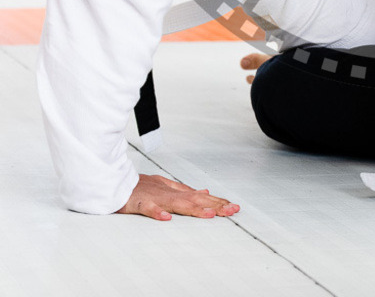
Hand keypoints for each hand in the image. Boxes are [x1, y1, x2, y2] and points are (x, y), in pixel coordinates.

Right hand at [117, 173, 239, 220]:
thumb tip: (204, 191)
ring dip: (194, 209)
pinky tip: (166, 218)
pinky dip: (157, 212)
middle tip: (232, 210)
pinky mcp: (139, 202)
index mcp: (175, 191)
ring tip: (210, 215)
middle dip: (214, 205)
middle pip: (195, 199)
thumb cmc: (140, 187)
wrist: (116, 181)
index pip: (200, 197)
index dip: (217, 202)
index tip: (233, 207)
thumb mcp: (165, 187)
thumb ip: (185, 190)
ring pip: (177, 203)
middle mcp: (169, 193)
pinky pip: (148, 209)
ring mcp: (155, 197)